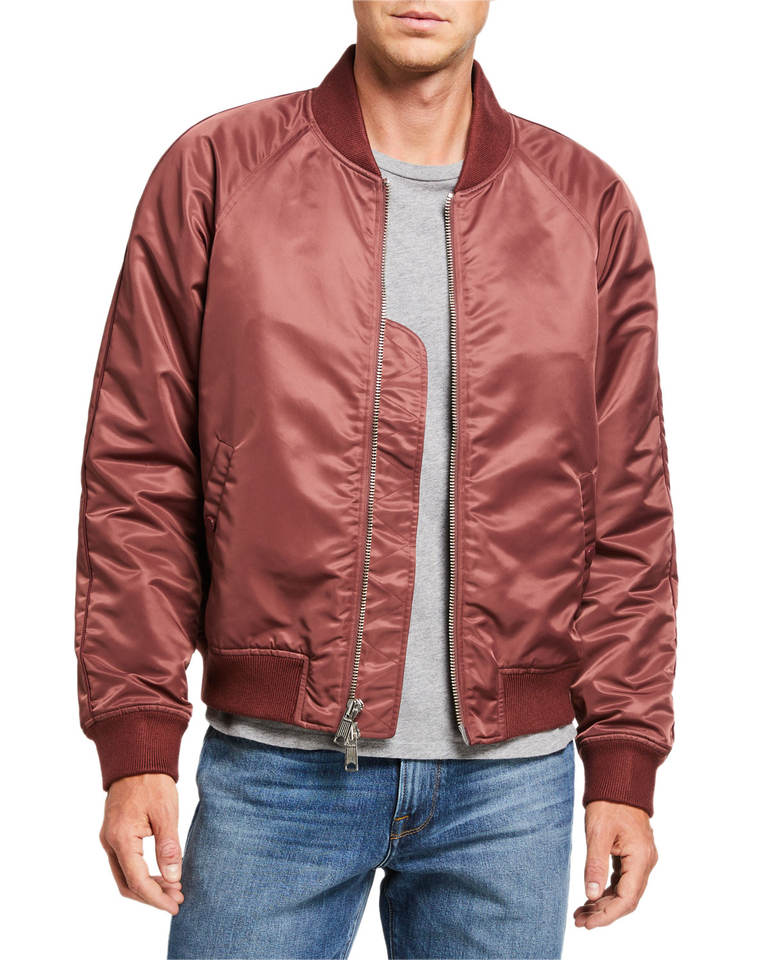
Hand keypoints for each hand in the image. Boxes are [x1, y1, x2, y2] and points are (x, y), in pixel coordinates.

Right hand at [100, 773, 184, 913]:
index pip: (137, 881)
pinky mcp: (114, 833)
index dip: (157, 898)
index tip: (175, 905)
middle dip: (152, 896)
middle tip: (177, 899)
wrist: (137, 757)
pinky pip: (124, 863)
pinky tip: (161, 873)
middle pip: (127, 884)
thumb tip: (173, 878)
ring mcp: (109, 838)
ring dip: (147, 886)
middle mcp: (109, 842)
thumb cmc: (152, 781)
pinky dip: (141, 873)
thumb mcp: (166, 813)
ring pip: (124, 875)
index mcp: (121, 838)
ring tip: (173, 889)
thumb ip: (168, 847)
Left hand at [574, 800, 657, 928]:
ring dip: (603, 904)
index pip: (627, 898)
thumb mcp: (597, 833)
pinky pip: (622, 880)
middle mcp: (645, 862)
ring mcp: (640, 859)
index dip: (608, 915)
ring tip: (580, 914)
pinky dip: (606, 890)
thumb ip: (595, 864)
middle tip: (579, 921)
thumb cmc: (608, 803)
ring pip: (624, 891)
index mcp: (641, 858)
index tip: (589, 924)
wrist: (618, 781)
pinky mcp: (632, 856)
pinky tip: (590, 898)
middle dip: (603, 913)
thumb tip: (590, 895)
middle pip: (627, 899)